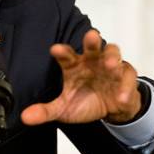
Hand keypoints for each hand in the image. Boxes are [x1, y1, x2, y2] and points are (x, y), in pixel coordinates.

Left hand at [21, 29, 140, 125]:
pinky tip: (120, 97)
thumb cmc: (85, 100)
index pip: (66, 55)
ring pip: (113, 54)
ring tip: (110, 65)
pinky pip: (127, 78)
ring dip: (112, 57)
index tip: (55, 50)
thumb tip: (25, 117)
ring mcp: (110, 67)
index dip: (61, 51)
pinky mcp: (126, 76)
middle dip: (92, 40)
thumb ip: (46, 111)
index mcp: (74, 65)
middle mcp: (92, 61)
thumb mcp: (64, 108)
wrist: (111, 108)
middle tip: (91, 36)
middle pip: (92, 45)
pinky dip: (125, 87)